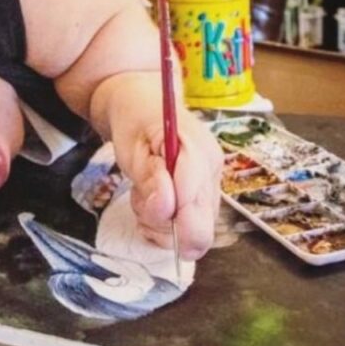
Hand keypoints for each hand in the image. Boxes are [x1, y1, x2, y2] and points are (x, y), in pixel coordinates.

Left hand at [110, 104, 222, 259]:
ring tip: (144, 196)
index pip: (193, 200)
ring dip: (161, 226)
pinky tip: (154, 203)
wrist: (143, 108)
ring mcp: (212, 189)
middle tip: (141, 200)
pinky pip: (189, 233)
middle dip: (164, 225)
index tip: (140, 195)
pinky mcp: (205, 202)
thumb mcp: (131, 146)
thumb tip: (166, 207)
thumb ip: (149, 177)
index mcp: (198, 150)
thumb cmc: (135, 123)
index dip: (164, 209)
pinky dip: (165, 227)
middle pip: (200, 228)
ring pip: (194, 236)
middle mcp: (213, 173)